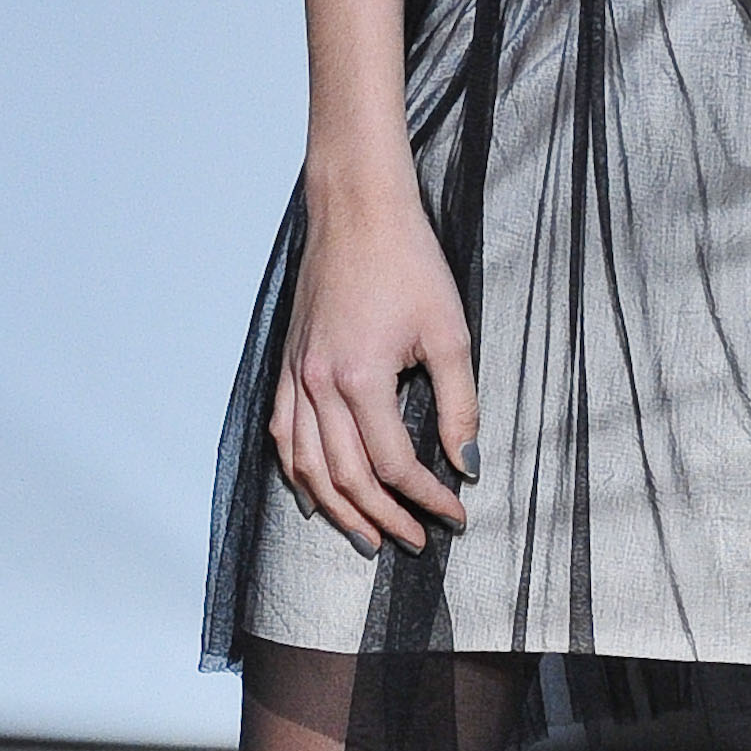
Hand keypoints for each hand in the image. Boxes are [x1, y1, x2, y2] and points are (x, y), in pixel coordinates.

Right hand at [272, 182, 477, 553]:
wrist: (358, 209)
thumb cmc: (407, 260)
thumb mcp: (450, 333)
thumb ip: (460, 406)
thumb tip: (468, 463)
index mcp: (360, 378)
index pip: (393, 464)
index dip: (427, 498)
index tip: (456, 513)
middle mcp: (318, 383)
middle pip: (346, 476)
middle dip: (383, 517)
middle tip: (416, 541)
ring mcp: (296, 374)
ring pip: (305, 465)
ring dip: (337, 508)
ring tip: (367, 537)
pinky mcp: (289, 363)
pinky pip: (282, 432)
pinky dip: (296, 471)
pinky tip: (314, 492)